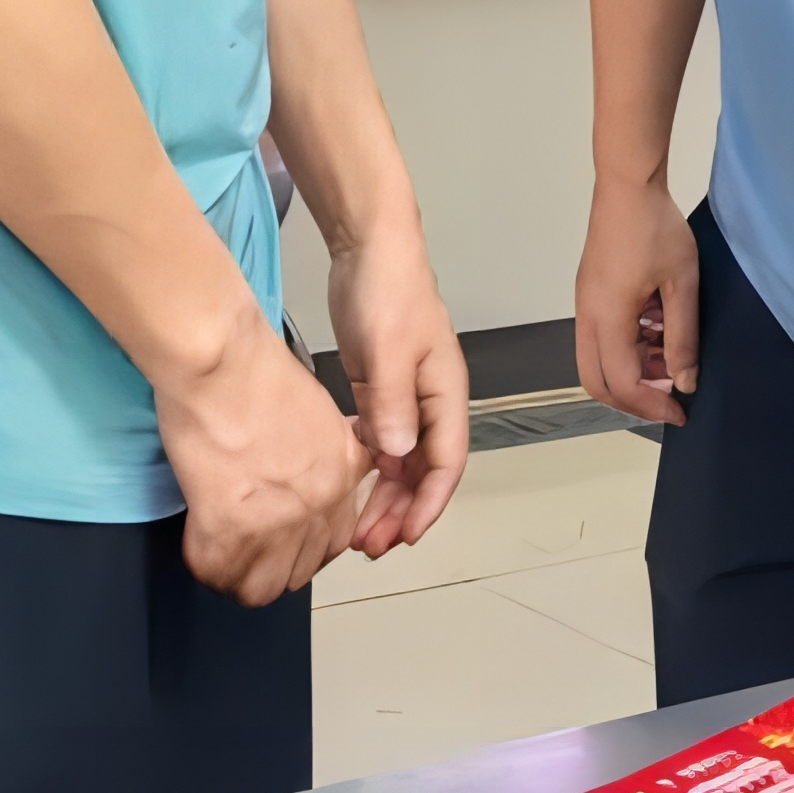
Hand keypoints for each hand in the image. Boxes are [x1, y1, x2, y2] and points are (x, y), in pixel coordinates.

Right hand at [158, 320, 369, 605]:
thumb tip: (295, 472)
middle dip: (275, 562)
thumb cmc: (253, 367)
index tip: (285, 537)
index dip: (305, 542)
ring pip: (264, 586)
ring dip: (240, 573)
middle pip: (305, 567)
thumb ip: (317, 452)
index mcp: (344, 469)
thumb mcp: (314, 410)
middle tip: (248, 545)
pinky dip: (206, 565)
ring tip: (221, 553)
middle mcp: (320, 500)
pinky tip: (198, 543)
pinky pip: (220, 574)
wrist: (219, 359)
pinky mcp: (232, 526)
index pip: (338, 536)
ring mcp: (279, 519)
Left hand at [324, 227, 469, 559]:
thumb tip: (397, 455)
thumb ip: (393, 403)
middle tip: (369, 544)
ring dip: (383, 497)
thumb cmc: (389, 287)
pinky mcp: (380, 390)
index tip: (404, 535)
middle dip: (401, 512)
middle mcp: (430, 401)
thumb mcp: (388, 347)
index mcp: (445, 392)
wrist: (368, 247)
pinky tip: (346, 486)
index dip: (429, 504)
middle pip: (423, 471)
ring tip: (356, 529)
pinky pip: (380, 443)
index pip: (447, 462)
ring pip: (401, 462)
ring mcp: (405, 396)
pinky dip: (368, 469)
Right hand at [572, 170, 697, 425]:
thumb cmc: (656, 227)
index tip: (681, 412)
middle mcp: (587, 315)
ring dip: (632, 370)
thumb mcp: (682, 284)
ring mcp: (584, 303)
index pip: (622, 383)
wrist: (627, 184)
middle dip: (633, 398)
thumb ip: (683, 337)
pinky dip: (627, 348)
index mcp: (608, 317)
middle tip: (670, 399)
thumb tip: (685, 380)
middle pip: (597, 381)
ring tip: (671, 357)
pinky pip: (600, 336)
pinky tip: (658, 331)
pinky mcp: (590, 293)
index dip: (651, 406)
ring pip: (596, 360)